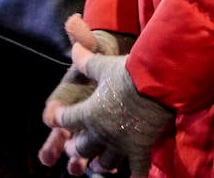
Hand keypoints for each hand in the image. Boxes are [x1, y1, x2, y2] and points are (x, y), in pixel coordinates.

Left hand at [56, 34, 171, 176]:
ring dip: (98, 163)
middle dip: (75, 147)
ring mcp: (120, 144)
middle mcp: (101, 133)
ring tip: (97, 164)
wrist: (157, 82)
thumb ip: (86, 61)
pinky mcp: (140, 149)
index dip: (58, 117)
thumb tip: (73, 49)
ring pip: (104, 162)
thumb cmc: (128, 72)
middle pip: (81, 148)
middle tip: (73, 147)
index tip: (56, 116)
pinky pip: (136, 171)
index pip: (65, 120)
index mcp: (88, 113)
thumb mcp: (104, 65)